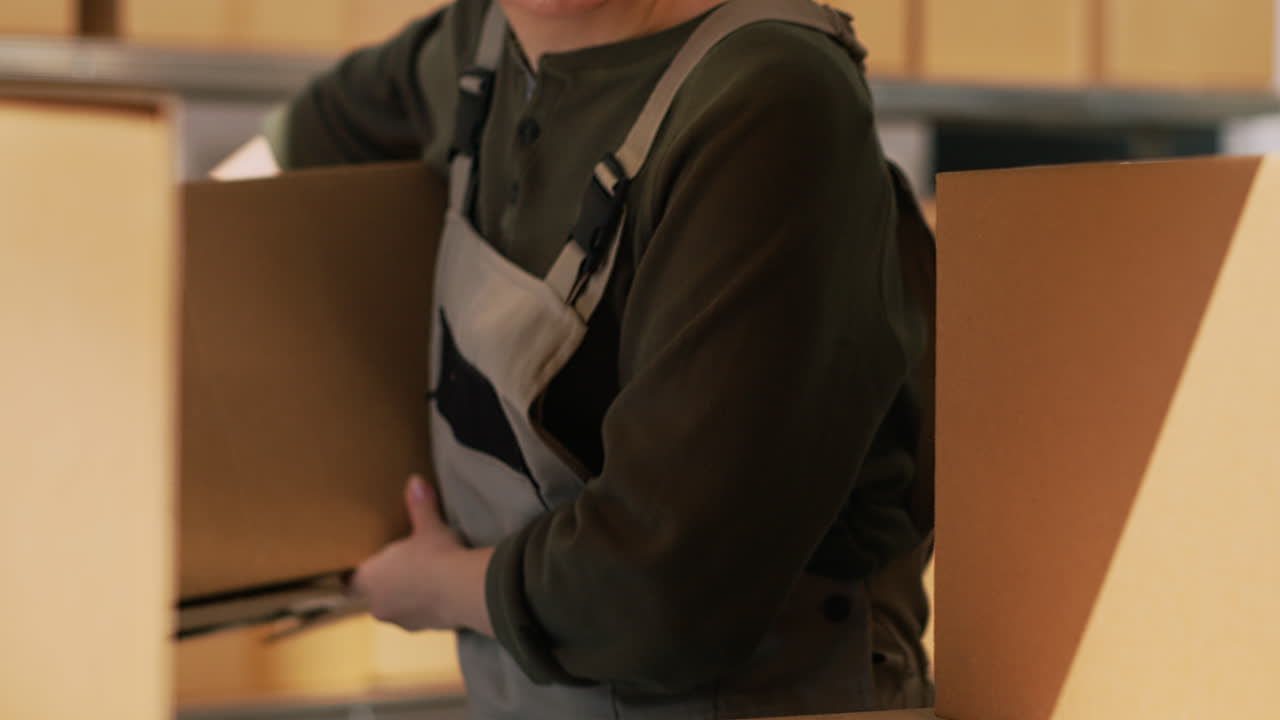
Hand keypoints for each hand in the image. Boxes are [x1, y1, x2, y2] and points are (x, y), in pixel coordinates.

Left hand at [351, 475, 494, 634]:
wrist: (463, 590)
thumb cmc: (435, 555)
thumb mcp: (427, 526)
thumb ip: (419, 506)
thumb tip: (415, 481)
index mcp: (369, 580)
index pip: (349, 584)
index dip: (354, 577)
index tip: (361, 568)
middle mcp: (379, 606)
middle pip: (375, 596)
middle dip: (386, 585)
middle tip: (400, 568)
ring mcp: (403, 621)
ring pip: (398, 608)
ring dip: (408, 597)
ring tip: (425, 580)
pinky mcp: (427, 629)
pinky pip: (421, 616)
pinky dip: (428, 606)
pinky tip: (442, 593)